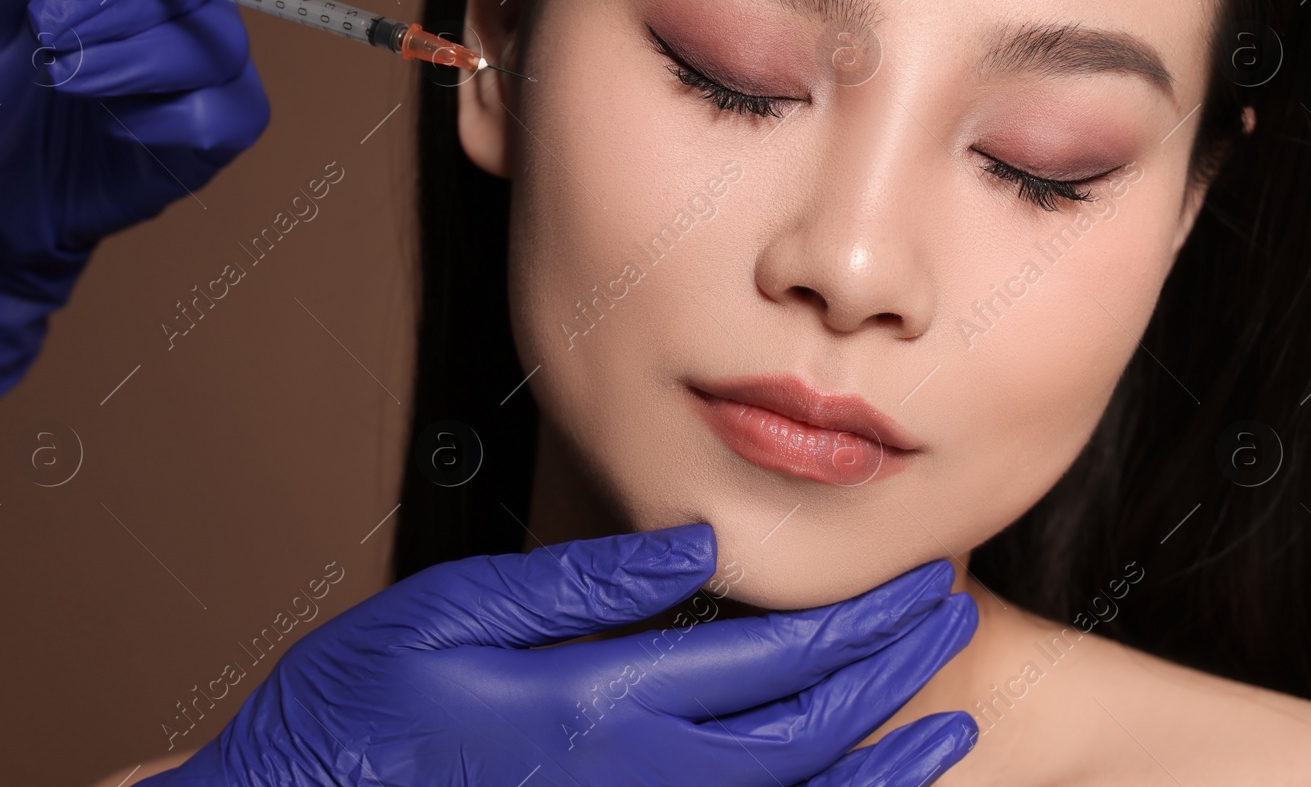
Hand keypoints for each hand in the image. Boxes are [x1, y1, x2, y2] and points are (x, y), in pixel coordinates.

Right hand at [142, 524, 977, 785]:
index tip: (918, 581)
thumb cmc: (358, 708)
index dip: (857, 624)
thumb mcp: (450, 612)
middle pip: (805, 736)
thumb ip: (580, 586)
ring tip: (952, 722)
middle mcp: (637, 783)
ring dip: (881, 765)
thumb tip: (694, 547)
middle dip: (890, 675)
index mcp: (600, 708)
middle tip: (951, 615)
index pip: (770, 664)